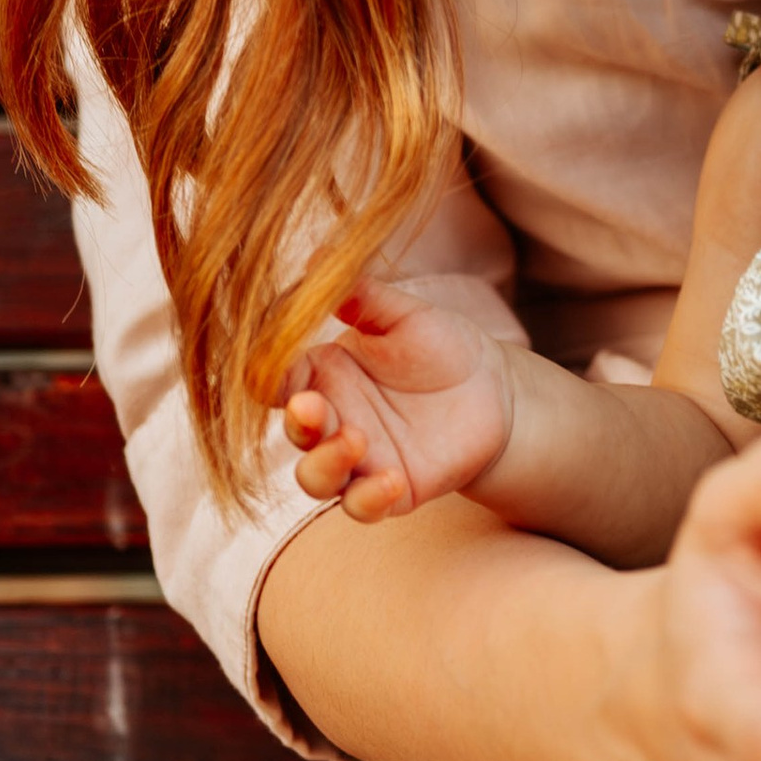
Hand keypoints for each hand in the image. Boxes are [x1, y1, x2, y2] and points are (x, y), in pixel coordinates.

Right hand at [283, 276, 518, 520]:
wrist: (493, 389)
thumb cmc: (440, 346)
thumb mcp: (404, 314)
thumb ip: (364, 294)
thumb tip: (320, 253)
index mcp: (322, 374)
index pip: (274, 379)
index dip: (267, 374)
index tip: (273, 364)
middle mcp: (332, 419)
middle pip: (294, 430)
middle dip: (298, 422)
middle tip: (313, 407)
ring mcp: (358, 458)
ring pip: (317, 478)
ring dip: (326, 464)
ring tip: (356, 440)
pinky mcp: (390, 489)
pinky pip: (364, 506)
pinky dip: (369, 499)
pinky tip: (392, 481)